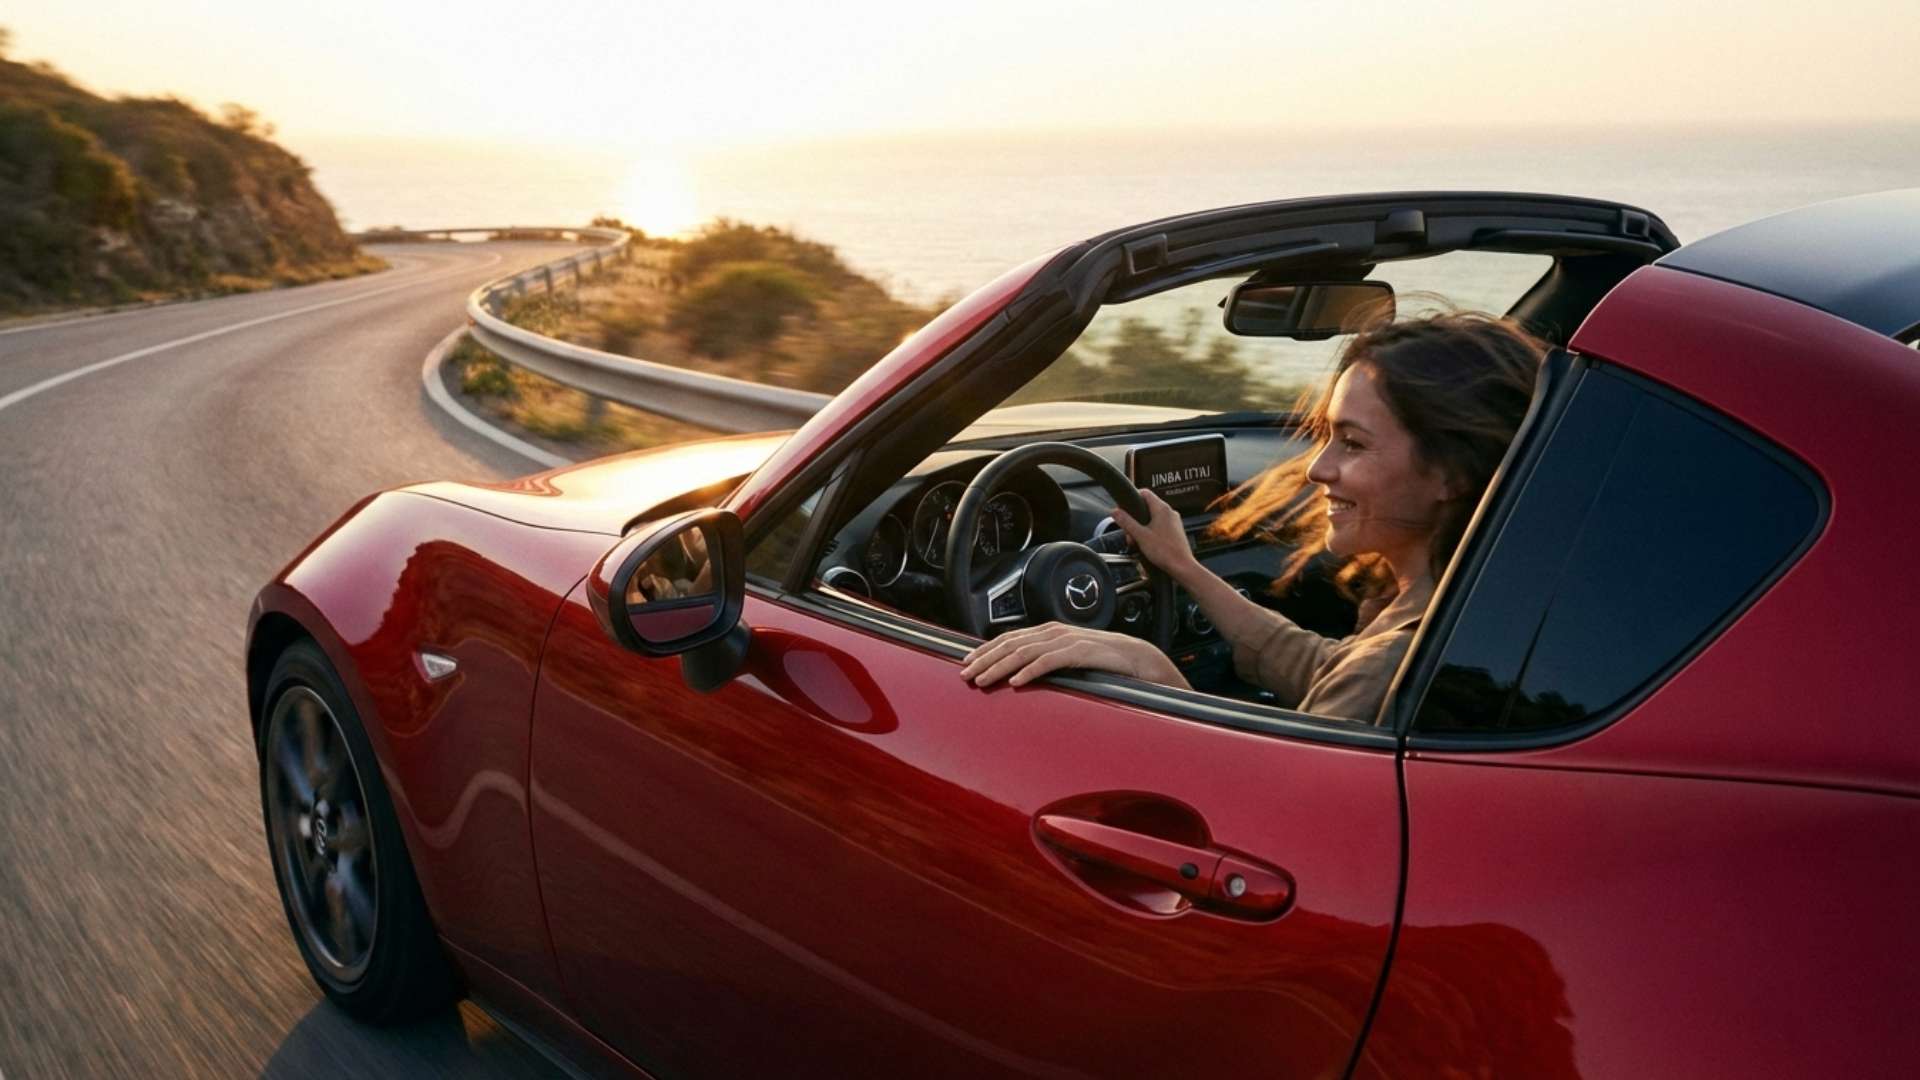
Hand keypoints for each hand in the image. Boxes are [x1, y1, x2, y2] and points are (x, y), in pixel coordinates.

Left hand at [960, 622, 1186, 688]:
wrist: (1141, 660)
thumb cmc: (1105, 662)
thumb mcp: (1069, 659)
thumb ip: (1046, 660)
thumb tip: (1019, 672)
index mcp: (1050, 632)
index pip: (1010, 638)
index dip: (985, 649)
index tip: (966, 662)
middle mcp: (1055, 633)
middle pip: (1011, 643)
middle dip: (984, 659)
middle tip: (965, 674)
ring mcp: (1068, 641)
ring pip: (1024, 652)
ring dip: (1000, 666)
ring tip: (982, 679)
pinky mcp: (1081, 653)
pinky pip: (1050, 661)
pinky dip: (1030, 670)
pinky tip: (1016, 681)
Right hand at [1110, 489, 1196, 578]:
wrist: (1182, 567)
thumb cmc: (1165, 552)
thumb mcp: (1140, 536)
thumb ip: (1126, 522)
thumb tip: (1115, 512)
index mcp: (1162, 509)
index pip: (1145, 493)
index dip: (1132, 498)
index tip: (1124, 508)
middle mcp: (1170, 513)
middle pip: (1147, 508)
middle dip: (1135, 520)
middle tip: (1130, 533)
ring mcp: (1173, 522)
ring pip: (1152, 519)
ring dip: (1141, 529)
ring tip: (1138, 542)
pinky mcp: (1175, 532)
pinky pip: (1159, 527)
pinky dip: (1150, 533)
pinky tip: (1147, 545)